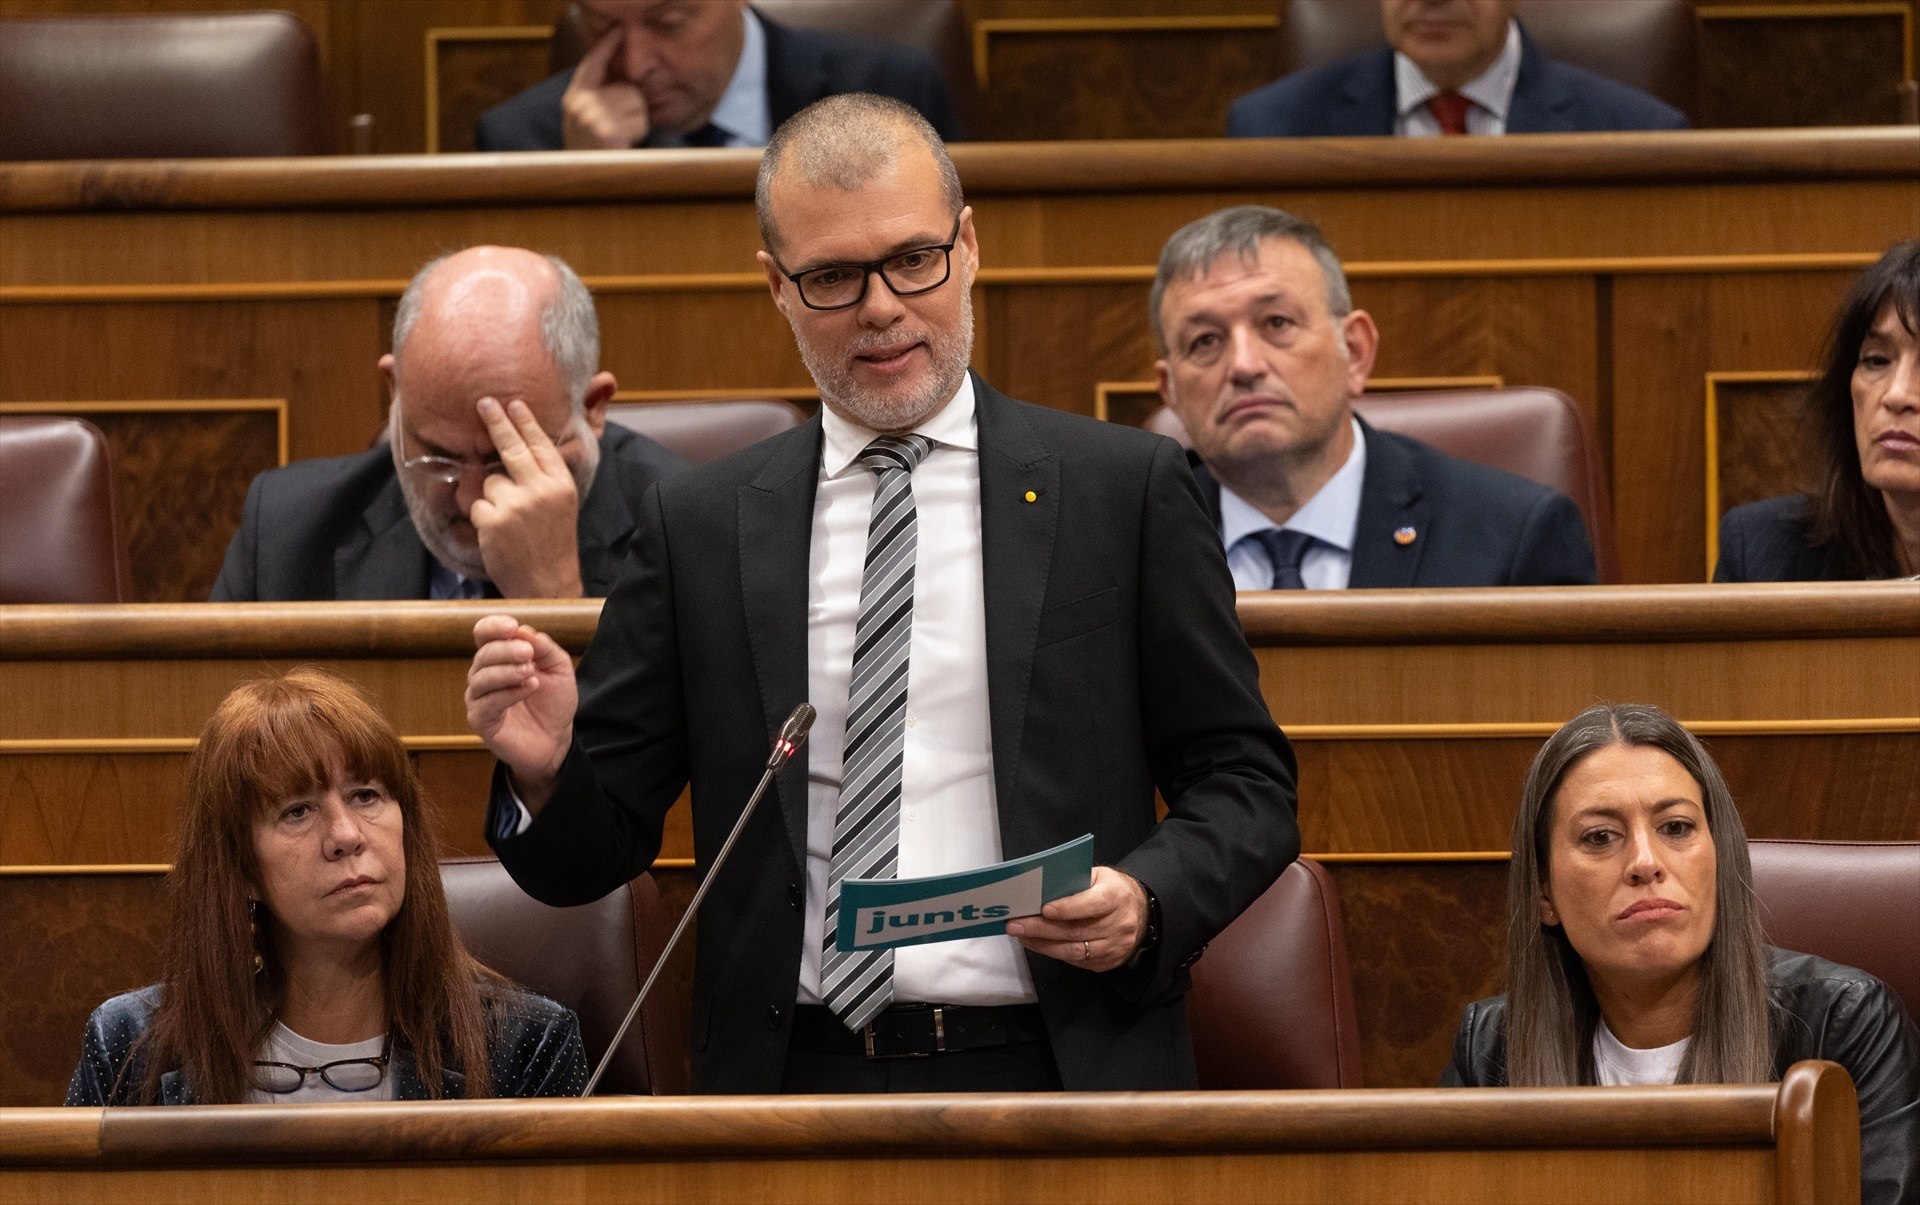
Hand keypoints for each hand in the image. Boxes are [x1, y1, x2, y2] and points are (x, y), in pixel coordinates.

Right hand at [466, 614, 576, 810]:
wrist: (556, 738)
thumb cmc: (553, 701)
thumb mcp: (558, 668)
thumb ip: (544, 648)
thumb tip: (524, 630)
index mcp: (499, 657)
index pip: (483, 634)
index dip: (492, 627)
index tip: (511, 626)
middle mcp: (484, 674)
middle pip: (483, 654)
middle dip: (506, 650)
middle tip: (528, 653)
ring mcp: (479, 698)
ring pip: (481, 678)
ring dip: (507, 671)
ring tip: (530, 672)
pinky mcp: (481, 720)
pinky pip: (486, 703)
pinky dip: (508, 693)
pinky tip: (529, 687)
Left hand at [470, 397, 585, 598]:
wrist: (547, 584)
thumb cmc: (552, 543)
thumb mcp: (561, 504)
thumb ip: (544, 478)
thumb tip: (517, 448)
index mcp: (560, 484)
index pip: (540, 445)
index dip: (525, 422)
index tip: (513, 403)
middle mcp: (540, 490)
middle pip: (511, 449)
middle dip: (496, 422)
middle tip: (483, 403)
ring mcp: (516, 505)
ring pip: (489, 483)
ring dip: (492, 499)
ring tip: (509, 522)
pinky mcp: (493, 521)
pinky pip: (476, 506)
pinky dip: (482, 518)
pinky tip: (499, 535)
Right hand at [561, 25, 650, 148]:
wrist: (583, 187)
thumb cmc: (591, 154)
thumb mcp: (586, 121)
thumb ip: (597, 97)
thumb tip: (627, 82)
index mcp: (573, 98)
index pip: (592, 64)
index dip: (607, 46)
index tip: (618, 30)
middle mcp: (580, 105)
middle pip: (627, 88)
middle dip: (632, 108)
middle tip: (619, 130)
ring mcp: (592, 118)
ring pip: (636, 102)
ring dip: (637, 121)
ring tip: (621, 138)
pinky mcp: (608, 132)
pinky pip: (640, 120)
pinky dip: (639, 133)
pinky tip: (625, 144)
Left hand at [1005, 866, 1148, 971]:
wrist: (1140, 911)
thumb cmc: (1111, 890)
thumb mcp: (1098, 876)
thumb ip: (1074, 882)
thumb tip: (1040, 890)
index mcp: (1117, 896)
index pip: (1092, 904)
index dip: (1067, 908)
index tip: (1043, 909)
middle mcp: (1119, 924)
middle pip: (1076, 931)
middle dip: (1041, 929)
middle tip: (1016, 925)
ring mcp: (1114, 946)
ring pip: (1074, 951)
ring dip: (1043, 945)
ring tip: (1021, 936)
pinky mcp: (1108, 962)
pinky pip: (1077, 961)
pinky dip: (1054, 953)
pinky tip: (1038, 944)